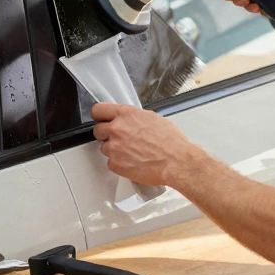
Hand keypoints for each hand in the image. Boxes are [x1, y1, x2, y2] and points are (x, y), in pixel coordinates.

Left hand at [91, 103, 208, 186]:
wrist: (176, 161)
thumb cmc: (171, 141)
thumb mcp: (153, 118)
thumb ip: (135, 118)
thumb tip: (130, 120)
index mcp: (126, 114)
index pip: (98, 110)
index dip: (100, 116)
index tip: (102, 120)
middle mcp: (117, 129)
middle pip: (97, 130)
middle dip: (106, 135)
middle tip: (119, 139)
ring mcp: (114, 147)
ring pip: (104, 148)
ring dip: (114, 150)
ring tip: (132, 153)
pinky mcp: (115, 164)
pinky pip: (111, 163)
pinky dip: (120, 164)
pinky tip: (133, 162)